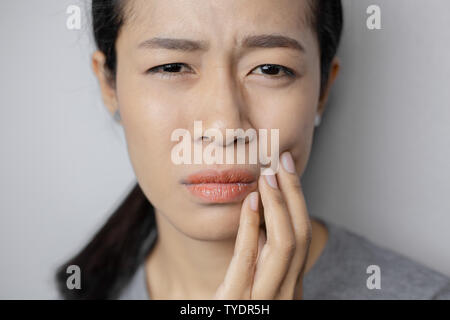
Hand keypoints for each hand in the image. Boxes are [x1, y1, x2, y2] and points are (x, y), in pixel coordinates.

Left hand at [214, 151, 311, 299]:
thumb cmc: (235, 309)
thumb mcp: (255, 282)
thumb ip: (263, 256)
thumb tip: (265, 216)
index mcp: (290, 286)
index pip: (303, 237)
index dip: (298, 200)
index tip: (286, 169)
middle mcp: (286, 293)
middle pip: (300, 237)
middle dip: (293, 196)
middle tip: (280, 162)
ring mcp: (265, 300)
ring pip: (284, 246)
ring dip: (277, 206)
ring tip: (267, 177)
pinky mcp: (237, 303)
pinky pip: (248, 261)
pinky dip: (252, 228)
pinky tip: (250, 203)